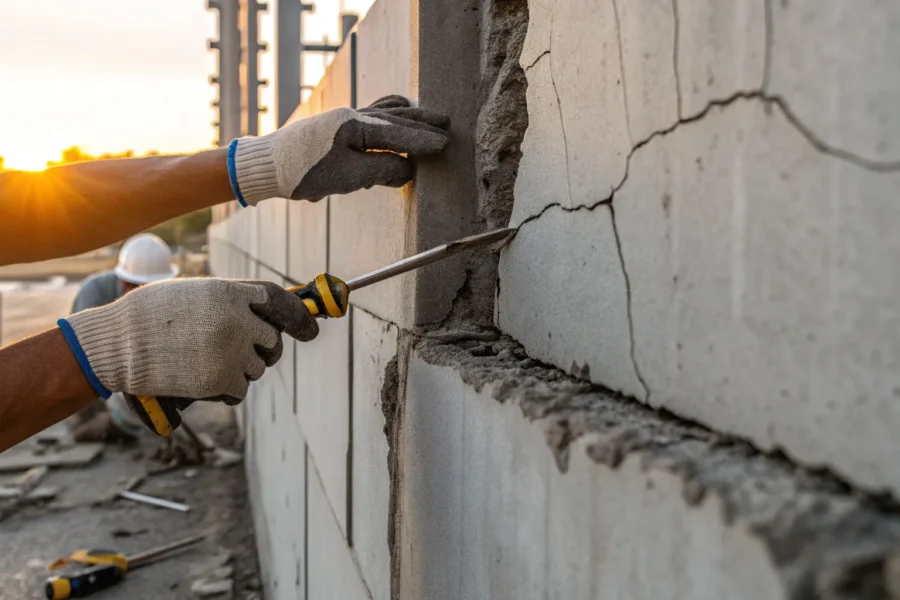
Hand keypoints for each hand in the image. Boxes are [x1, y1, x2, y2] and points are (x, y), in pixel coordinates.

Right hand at [57, 278, 317, 401]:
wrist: (116, 343)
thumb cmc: (150, 316)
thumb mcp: (195, 294)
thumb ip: (231, 301)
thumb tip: (267, 315)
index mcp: (230, 293)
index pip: (280, 301)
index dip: (299, 316)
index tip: (312, 330)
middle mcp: (237, 320)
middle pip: (272, 339)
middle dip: (264, 348)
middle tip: (242, 351)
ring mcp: (230, 350)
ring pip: (258, 367)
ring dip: (241, 368)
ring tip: (206, 361)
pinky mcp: (220, 379)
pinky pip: (240, 388)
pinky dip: (227, 389)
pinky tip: (204, 380)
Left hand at [227, 95, 450, 205]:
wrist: (268, 165)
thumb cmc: (305, 173)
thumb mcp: (348, 177)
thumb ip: (382, 171)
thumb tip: (408, 170)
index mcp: (355, 126)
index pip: (397, 133)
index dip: (422, 140)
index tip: (445, 144)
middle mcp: (352, 117)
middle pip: (395, 118)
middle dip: (422, 124)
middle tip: (447, 125)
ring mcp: (344, 120)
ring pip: (384, 115)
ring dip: (408, 118)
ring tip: (428, 117)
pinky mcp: (337, 128)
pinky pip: (371, 119)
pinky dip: (389, 118)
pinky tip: (395, 116)